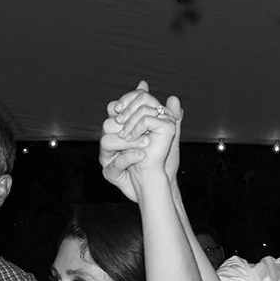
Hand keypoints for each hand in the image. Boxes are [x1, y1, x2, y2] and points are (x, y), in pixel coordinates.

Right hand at [100, 82, 180, 200]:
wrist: (158, 182)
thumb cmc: (161, 158)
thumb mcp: (167, 136)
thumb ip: (169, 116)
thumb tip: (173, 98)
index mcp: (121, 129)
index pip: (114, 110)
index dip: (126, 106)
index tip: (144, 107)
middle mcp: (112, 141)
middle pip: (107, 124)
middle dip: (128, 124)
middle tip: (147, 129)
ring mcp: (108, 157)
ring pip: (106, 141)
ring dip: (129, 142)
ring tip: (147, 143)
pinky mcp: (110, 173)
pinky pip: (113, 164)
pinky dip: (128, 157)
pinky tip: (142, 154)